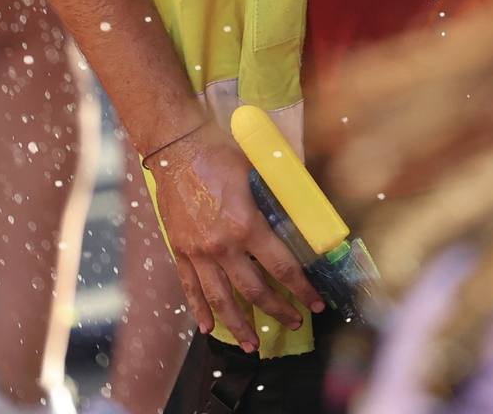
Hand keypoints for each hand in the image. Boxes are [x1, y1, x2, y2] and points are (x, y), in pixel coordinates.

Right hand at [143, 121, 324, 351]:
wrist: (176, 148)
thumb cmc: (221, 154)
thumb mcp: (259, 175)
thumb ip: (278, 203)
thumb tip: (304, 222)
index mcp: (246, 225)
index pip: (283, 268)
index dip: (302, 289)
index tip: (316, 303)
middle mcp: (221, 246)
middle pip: (254, 291)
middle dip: (278, 311)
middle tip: (294, 322)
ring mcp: (197, 251)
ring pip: (221, 299)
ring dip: (239, 325)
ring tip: (252, 345)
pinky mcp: (180, 250)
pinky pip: (190, 288)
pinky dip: (199, 310)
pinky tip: (208, 328)